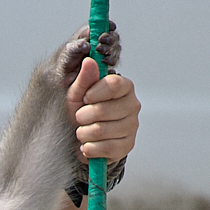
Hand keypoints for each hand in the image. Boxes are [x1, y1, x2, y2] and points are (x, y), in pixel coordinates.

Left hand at [60, 28, 137, 164]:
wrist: (84, 139)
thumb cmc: (82, 111)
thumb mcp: (77, 94)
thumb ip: (83, 79)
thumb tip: (89, 61)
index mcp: (124, 87)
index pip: (114, 84)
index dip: (94, 92)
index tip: (85, 98)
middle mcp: (133, 105)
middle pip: (104, 110)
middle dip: (83, 116)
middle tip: (79, 117)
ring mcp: (132, 127)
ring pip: (101, 131)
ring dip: (83, 133)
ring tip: (82, 132)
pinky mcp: (127, 146)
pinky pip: (105, 148)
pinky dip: (89, 148)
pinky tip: (88, 144)